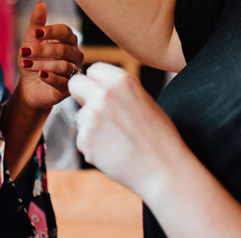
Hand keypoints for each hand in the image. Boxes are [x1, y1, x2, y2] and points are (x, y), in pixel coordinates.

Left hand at [15, 0, 82, 110]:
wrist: (28, 86)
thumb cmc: (32, 60)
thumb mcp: (30, 41)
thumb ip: (36, 23)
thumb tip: (41, 3)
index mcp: (68, 40)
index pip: (66, 31)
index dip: (52, 31)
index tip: (36, 33)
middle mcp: (74, 55)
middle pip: (64, 49)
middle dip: (43, 50)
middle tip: (25, 52)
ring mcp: (73, 71)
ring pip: (64, 66)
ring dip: (43, 64)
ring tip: (27, 64)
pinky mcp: (69, 88)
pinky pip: (64, 82)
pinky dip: (51, 78)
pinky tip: (41, 75)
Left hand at [69, 63, 187, 202]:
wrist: (164, 169)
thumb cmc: (159, 137)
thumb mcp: (143, 101)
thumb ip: (117, 91)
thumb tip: (94, 89)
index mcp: (122, 80)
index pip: (92, 70)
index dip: (95, 83)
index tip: (100, 93)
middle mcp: (103, 94)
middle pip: (75, 84)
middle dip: (81, 96)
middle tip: (95, 111)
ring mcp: (92, 116)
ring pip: (79, 116)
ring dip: (91, 127)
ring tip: (117, 140)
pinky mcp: (85, 139)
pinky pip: (82, 139)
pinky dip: (93, 146)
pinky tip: (114, 152)